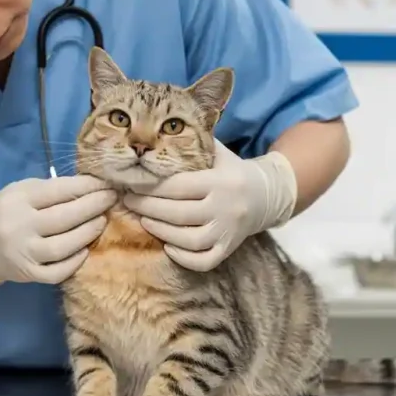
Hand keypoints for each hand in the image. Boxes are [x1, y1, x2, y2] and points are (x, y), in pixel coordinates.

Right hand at [0, 175, 116, 299]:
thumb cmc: (6, 213)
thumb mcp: (19, 192)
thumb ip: (49, 189)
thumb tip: (90, 186)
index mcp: (17, 200)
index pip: (58, 191)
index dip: (87, 186)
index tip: (106, 183)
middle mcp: (19, 226)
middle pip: (64, 217)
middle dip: (94, 206)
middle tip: (112, 199)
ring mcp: (23, 253)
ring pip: (63, 246)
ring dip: (88, 233)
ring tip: (102, 221)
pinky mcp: (28, 274)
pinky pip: (57, 272)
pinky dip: (74, 262)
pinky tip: (85, 250)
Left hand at [122, 140, 297, 271]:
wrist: (266, 195)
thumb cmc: (231, 170)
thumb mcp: (217, 152)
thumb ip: (192, 143)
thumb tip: (154, 134)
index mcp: (221, 181)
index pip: (180, 186)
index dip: (152, 187)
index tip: (131, 184)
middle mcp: (226, 208)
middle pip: (179, 213)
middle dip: (148, 208)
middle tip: (129, 202)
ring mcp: (228, 232)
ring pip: (189, 239)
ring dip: (161, 232)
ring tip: (144, 221)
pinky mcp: (229, 249)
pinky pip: (204, 261)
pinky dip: (184, 257)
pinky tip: (168, 246)